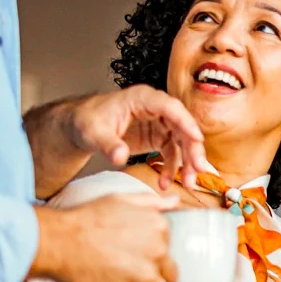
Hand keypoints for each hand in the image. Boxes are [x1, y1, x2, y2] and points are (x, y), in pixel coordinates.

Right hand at [30, 193, 176, 281]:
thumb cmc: (88, 219)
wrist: (60, 242)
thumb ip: (151, 203)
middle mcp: (158, 252)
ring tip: (118, 278)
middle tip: (129, 270)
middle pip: (169, 274)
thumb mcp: (121, 200)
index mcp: (159, 228)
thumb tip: (174, 201)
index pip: (170, 250)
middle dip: (153, 275)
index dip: (154, 254)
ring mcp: (145, 276)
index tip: (137, 253)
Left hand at [66, 87, 212, 187]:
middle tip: (198, 169)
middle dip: (193, 149)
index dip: (186, 122)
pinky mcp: (158, 137)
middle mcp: (156, 109)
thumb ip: (108, 145)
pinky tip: (165, 183)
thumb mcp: (93, 133)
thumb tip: (119, 157)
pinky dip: (171, 169)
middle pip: (182, 126)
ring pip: (182, 142)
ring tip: (189, 182)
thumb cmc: (87, 121)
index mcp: (142, 98)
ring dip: (187, 163)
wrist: (82, 127)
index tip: (197, 139)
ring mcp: (159, 124)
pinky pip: (171, 153)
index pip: (170, 107)